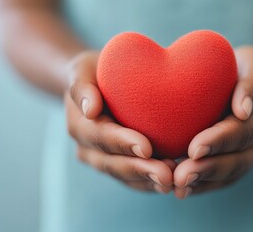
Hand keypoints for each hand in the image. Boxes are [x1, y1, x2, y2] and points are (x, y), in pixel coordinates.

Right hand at [65, 51, 174, 193]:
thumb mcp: (83, 69)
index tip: (146, 147)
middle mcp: (88, 148)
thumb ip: (82, 87)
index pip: (100, 136)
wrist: (99, 83)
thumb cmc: (95, 71)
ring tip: (173, 181)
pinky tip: (173, 183)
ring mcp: (103, 160)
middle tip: (167, 174)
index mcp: (80, 124)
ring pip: (124, 177)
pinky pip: (134, 181)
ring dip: (148, 181)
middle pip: (112, 163)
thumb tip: (90, 109)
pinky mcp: (119, 166)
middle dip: (140, 170)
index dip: (122, 143)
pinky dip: (151, 184)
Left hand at [173, 46, 252, 198]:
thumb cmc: (246, 68)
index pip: (244, 130)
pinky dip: (203, 186)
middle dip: (208, 168)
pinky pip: (223, 180)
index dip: (220, 140)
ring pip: (231, 174)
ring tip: (178, 187)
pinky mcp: (240, 163)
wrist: (250, 83)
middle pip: (239, 159)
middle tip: (180, 176)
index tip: (194, 148)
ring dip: (204, 182)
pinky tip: (182, 191)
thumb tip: (243, 109)